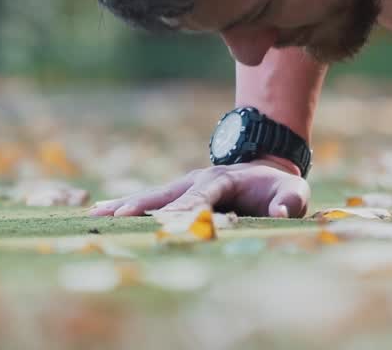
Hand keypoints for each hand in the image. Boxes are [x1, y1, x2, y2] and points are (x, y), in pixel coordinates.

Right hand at [90, 158, 309, 219]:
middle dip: (146, 207)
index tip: (168, 221)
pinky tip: (99, 212)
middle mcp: (200, 179)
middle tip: (118, 219)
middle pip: (170, 195)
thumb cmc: (280, 188)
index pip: (204, 196)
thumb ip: (290, 201)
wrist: (268, 169)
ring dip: (127, 205)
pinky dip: (125, 205)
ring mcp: (186, 185)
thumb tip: (279, 211)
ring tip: (97, 215)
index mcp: (225, 179)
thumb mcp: (294, 191)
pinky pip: (150, 200)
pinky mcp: (178, 194)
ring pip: (154, 196)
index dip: (187, 208)